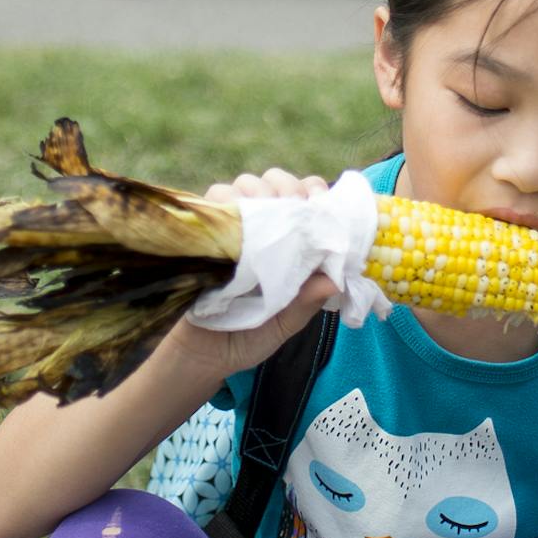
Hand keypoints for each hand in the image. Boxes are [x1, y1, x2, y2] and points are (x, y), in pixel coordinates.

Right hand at [159, 170, 337, 381]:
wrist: (203, 355)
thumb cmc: (248, 337)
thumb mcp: (284, 324)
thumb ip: (306, 303)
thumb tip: (335, 280)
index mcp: (290, 245)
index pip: (306, 199)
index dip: (314, 192)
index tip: (318, 202)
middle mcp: (262, 230)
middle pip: (275, 182)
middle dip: (286, 187)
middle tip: (291, 207)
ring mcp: (233, 227)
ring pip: (245, 184)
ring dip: (256, 192)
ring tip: (263, 213)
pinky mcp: (205, 232)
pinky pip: (213, 201)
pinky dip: (225, 201)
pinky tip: (235, 219)